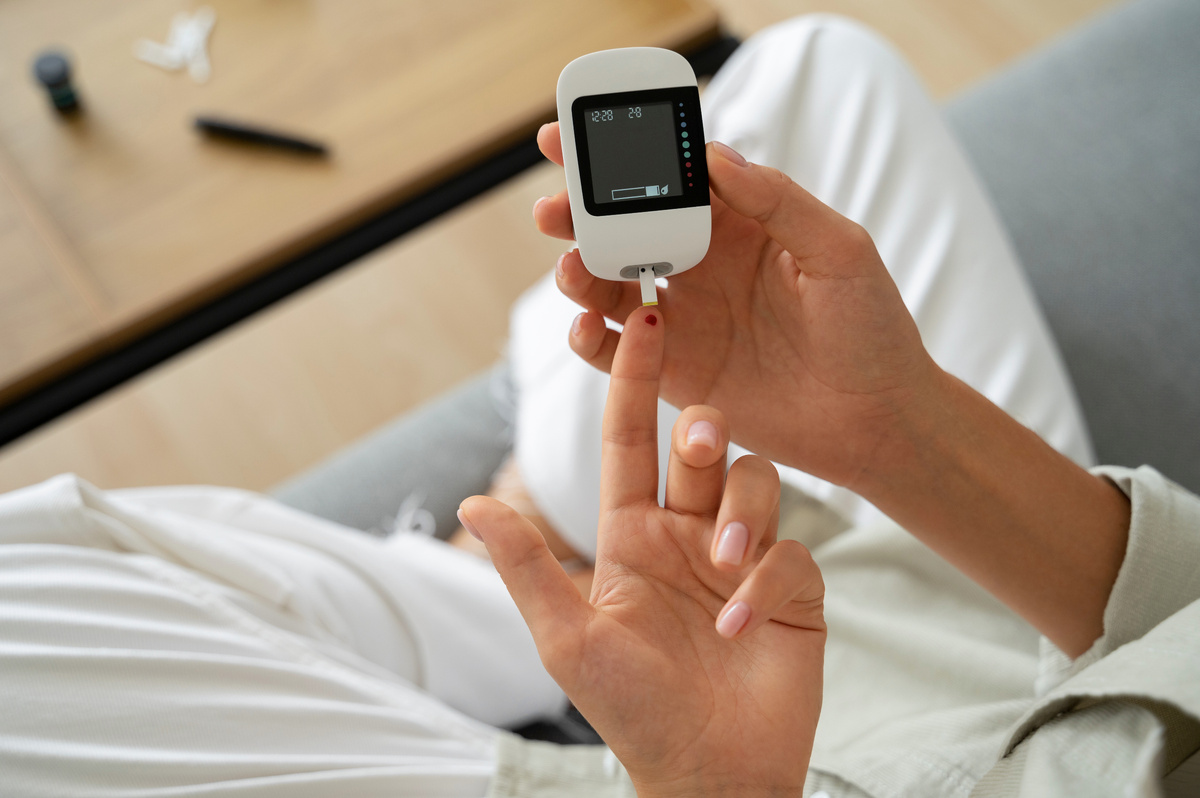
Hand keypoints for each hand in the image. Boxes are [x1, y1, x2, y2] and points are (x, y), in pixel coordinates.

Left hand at [458, 306, 824, 796]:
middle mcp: (688, 535)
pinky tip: (740, 623)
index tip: (644, 319)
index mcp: (631, 535)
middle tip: (697, 440)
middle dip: (701, 431)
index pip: (630, 441)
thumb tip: (472, 505)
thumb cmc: (631, 710)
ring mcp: (741, 558)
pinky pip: (791, 552)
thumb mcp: (568, 638)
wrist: (708, 772)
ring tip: (722, 566)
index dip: (634, 381)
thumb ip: (528, 567)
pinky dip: (767, 578)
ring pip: (754, 481)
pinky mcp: (792, 589)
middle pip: (702, 447)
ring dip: (741, 510)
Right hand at [533, 126, 1128, 657]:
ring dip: (579, 274)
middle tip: (552, 209)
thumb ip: (779, 201)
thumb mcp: (840, 252)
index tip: (577, 139)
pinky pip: (614, 352)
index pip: (670, 180)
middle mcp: (701, 266)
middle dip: (581, 214)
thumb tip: (716, 154)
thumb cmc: (872, 330)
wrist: (877, 422)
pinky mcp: (673, 372)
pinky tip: (585, 326)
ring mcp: (683, 319)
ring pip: (609, 287)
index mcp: (739, 224)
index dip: (623, 158)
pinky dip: (589, 337)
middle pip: (624, 229)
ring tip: (572, 270)